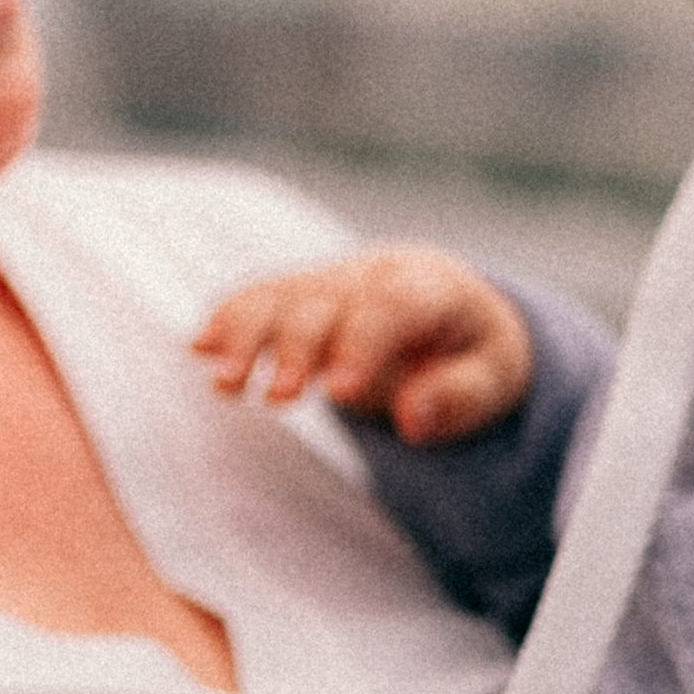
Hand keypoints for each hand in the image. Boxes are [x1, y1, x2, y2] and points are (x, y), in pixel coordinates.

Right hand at [194, 253, 533, 444]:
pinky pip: (260, 297)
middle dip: (298, 347)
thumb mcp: (494, 380)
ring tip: (224, 384)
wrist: (448, 309)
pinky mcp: (300, 293)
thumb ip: (460, 398)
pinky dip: (230, 318)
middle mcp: (374, 275)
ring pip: (283, 295)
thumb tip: (413, 418)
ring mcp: (331, 281)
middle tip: (279, 400)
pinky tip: (199, 347)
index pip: (392, 307)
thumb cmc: (474, 353)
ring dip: (248, 335)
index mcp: (432, 290)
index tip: (340, 393)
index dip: (364, 345)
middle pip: (327, 302)